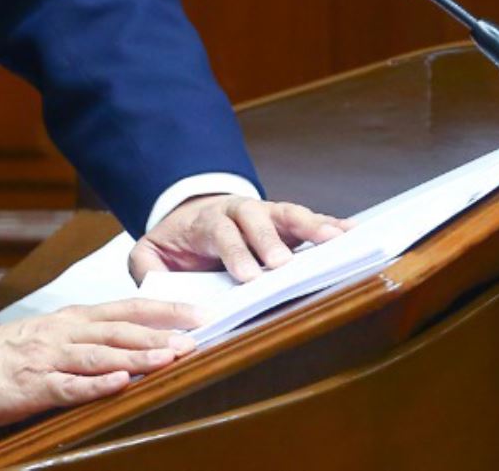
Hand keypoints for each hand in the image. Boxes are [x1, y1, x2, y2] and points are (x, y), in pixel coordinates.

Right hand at [0, 299, 199, 425]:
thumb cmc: (8, 353)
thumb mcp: (52, 335)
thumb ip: (89, 337)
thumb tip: (134, 343)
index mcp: (71, 320)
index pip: (124, 310)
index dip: (162, 311)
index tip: (198, 314)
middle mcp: (64, 334)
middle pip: (118, 331)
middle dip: (159, 335)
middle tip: (196, 339)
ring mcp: (49, 359)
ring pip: (99, 356)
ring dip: (136, 357)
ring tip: (169, 359)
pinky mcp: (33, 387)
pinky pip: (68, 387)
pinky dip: (95, 385)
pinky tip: (119, 385)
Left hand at [130, 195, 349, 284]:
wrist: (192, 219)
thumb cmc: (176, 244)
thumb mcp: (150, 253)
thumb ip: (145, 267)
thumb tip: (153, 285)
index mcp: (207, 221)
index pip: (221, 233)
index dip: (235, 252)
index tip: (249, 277)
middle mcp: (239, 213)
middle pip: (257, 220)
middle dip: (271, 242)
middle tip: (284, 266)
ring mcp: (267, 216)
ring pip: (289, 215)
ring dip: (312, 226)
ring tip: (338, 239)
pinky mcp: (287, 225)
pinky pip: (311, 222)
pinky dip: (332, 225)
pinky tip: (353, 234)